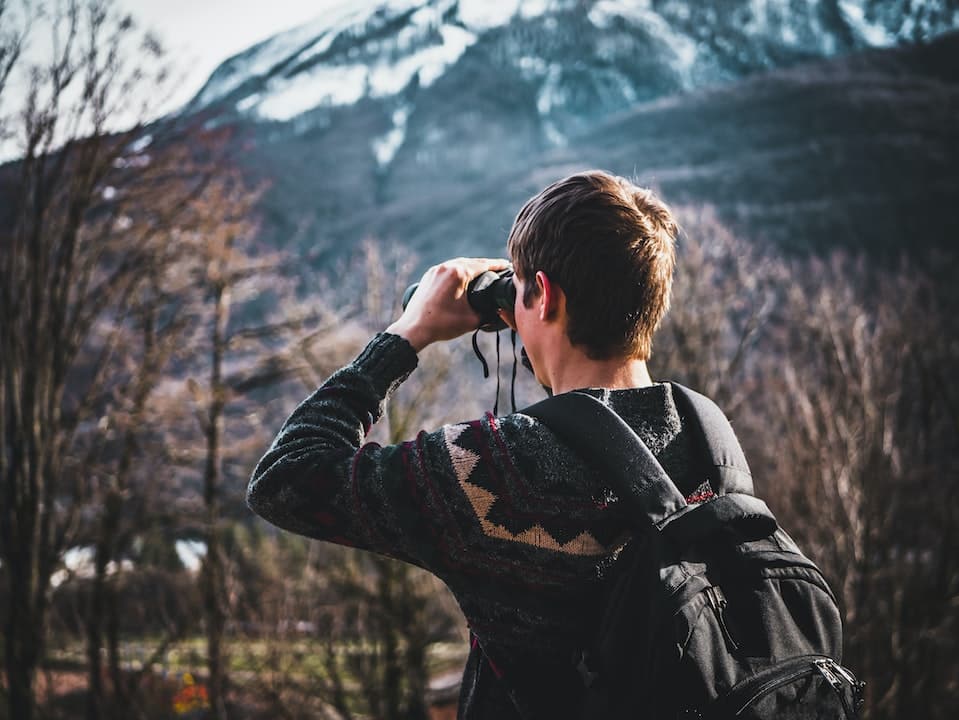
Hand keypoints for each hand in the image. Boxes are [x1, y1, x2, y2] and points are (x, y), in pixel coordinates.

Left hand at [386, 257, 509, 350]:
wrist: (414, 329)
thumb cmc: (442, 324)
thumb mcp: (472, 320)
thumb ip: (488, 313)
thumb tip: (497, 310)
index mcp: (458, 273)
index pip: (484, 265)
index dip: (498, 265)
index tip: (508, 265)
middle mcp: (446, 267)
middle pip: (471, 262)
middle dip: (486, 265)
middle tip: (498, 268)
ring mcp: (435, 270)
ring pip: (458, 264)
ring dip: (471, 267)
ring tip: (483, 273)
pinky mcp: (428, 276)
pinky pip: (448, 270)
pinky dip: (458, 271)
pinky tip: (464, 278)